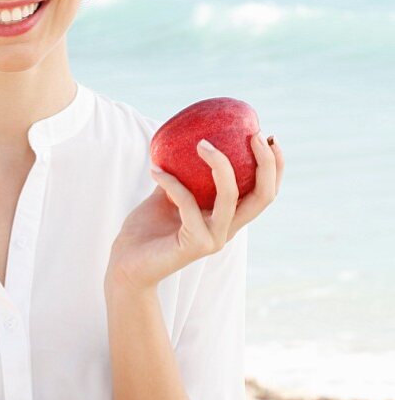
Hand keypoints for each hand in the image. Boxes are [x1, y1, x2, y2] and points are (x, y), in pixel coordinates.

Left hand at [106, 133, 283, 291]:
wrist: (125, 265)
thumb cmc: (146, 230)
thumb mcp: (168, 194)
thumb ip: (182, 174)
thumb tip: (186, 139)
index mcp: (227, 218)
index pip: (264, 192)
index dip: (274, 165)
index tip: (264, 135)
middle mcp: (226, 229)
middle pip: (263, 196)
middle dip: (266, 162)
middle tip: (254, 134)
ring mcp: (213, 239)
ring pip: (230, 197)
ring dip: (219, 165)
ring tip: (202, 143)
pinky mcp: (195, 245)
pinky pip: (187, 202)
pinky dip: (172, 182)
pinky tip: (155, 171)